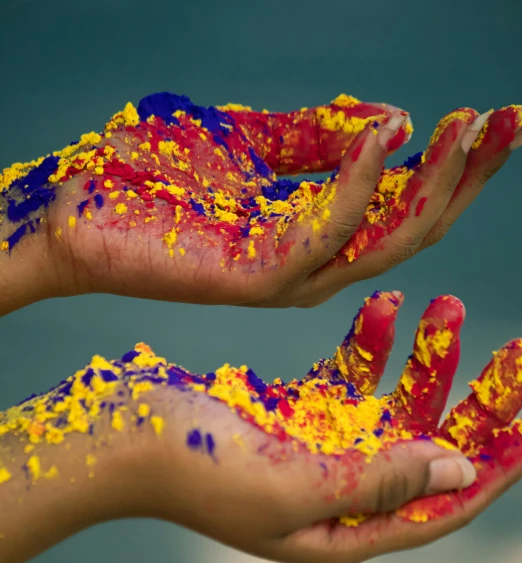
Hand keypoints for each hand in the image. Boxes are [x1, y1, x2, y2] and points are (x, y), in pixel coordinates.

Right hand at [1, 290, 520, 562]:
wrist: (115, 432)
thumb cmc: (194, 468)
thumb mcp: (294, 484)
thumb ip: (379, 479)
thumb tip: (460, 469)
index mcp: (342, 531)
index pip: (443, 506)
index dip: (496, 467)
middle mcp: (337, 495)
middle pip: (429, 451)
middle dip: (474, 404)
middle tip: (515, 353)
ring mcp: (315, 451)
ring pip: (392, 407)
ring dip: (422, 359)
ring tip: (447, 306)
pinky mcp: (293, 412)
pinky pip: (347, 378)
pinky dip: (369, 344)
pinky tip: (388, 308)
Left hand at [2, 93, 520, 312]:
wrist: (82, 207)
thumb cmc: (160, 176)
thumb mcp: (256, 141)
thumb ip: (322, 137)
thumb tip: (393, 123)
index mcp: (316, 236)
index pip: (404, 205)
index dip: (455, 165)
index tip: (498, 116)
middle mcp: (314, 266)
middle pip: (412, 230)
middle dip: (465, 177)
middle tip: (509, 121)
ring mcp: (289, 278)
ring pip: (386, 240)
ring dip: (432, 183)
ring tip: (467, 126)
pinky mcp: (259, 278)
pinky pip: (327, 232)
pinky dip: (360, 182)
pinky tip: (387, 135)